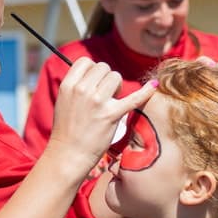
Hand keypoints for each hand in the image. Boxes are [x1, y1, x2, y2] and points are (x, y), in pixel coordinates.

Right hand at [49, 59, 158, 173]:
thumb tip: (94, 73)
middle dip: (106, 80)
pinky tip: (154, 85)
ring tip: (111, 102)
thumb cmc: (67, 131)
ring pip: (116, 77)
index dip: (93, 70)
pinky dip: (146, 91)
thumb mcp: (63, 102)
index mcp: (68, 85)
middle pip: (103, 68)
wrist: (68, 155)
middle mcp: (81, 90)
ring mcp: (96, 102)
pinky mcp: (111, 115)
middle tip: (104, 97)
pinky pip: (133, 97)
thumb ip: (76, 86)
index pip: (86, 62)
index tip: (94, 83)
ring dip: (117, 87)